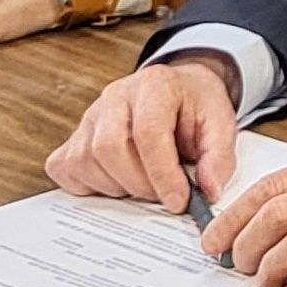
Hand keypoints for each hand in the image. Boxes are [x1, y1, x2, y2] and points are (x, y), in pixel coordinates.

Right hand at [47, 52, 243, 209]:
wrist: (178, 91)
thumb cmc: (195, 108)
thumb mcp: (220, 123)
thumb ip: (218, 156)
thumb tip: (209, 191)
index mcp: (154, 85)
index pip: (148, 132)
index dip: (163, 174)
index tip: (178, 202)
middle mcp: (114, 97)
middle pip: (109, 147)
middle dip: (139, 183)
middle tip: (162, 197)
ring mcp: (89, 117)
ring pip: (86, 161)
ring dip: (117, 187)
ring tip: (145, 184)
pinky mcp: (73, 138)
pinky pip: (67, 169)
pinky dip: (90, 186)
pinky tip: (119, 182)